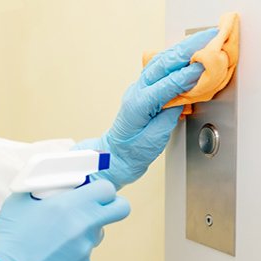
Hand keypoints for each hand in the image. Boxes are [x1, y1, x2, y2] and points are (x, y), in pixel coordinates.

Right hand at [0, 180, 129, 260]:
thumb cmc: (9, 240)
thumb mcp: (19, 202)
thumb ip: (41, 189)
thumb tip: (53, 186)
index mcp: (71, 206)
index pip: (107, 189)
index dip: (101, 189)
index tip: (91, 192)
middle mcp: (85, 228)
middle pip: (120, 210)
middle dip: (112, 206)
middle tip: (93, 208)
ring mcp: (86, 251)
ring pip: (97, 234)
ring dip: (85, 231)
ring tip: (57, 236)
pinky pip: (84, 255)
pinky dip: (73, 253)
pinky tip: (51, 256)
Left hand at [73, 28, 218, 189]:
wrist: (117, 157)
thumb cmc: (132, 152)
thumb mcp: (156, 138)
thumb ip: (171, 114)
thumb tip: (186, 97)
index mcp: (137, 105)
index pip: (166, 84)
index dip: (188, 74)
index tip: (205, 64)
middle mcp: (135, 93)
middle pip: (161, 65)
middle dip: (185, 50)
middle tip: (207, 39)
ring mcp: (137, 91)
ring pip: (157, 64)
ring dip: (178, 51)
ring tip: (198, 41)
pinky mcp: (141, 92)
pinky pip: (157, 71)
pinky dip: (172, 60)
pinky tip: (183, 55)